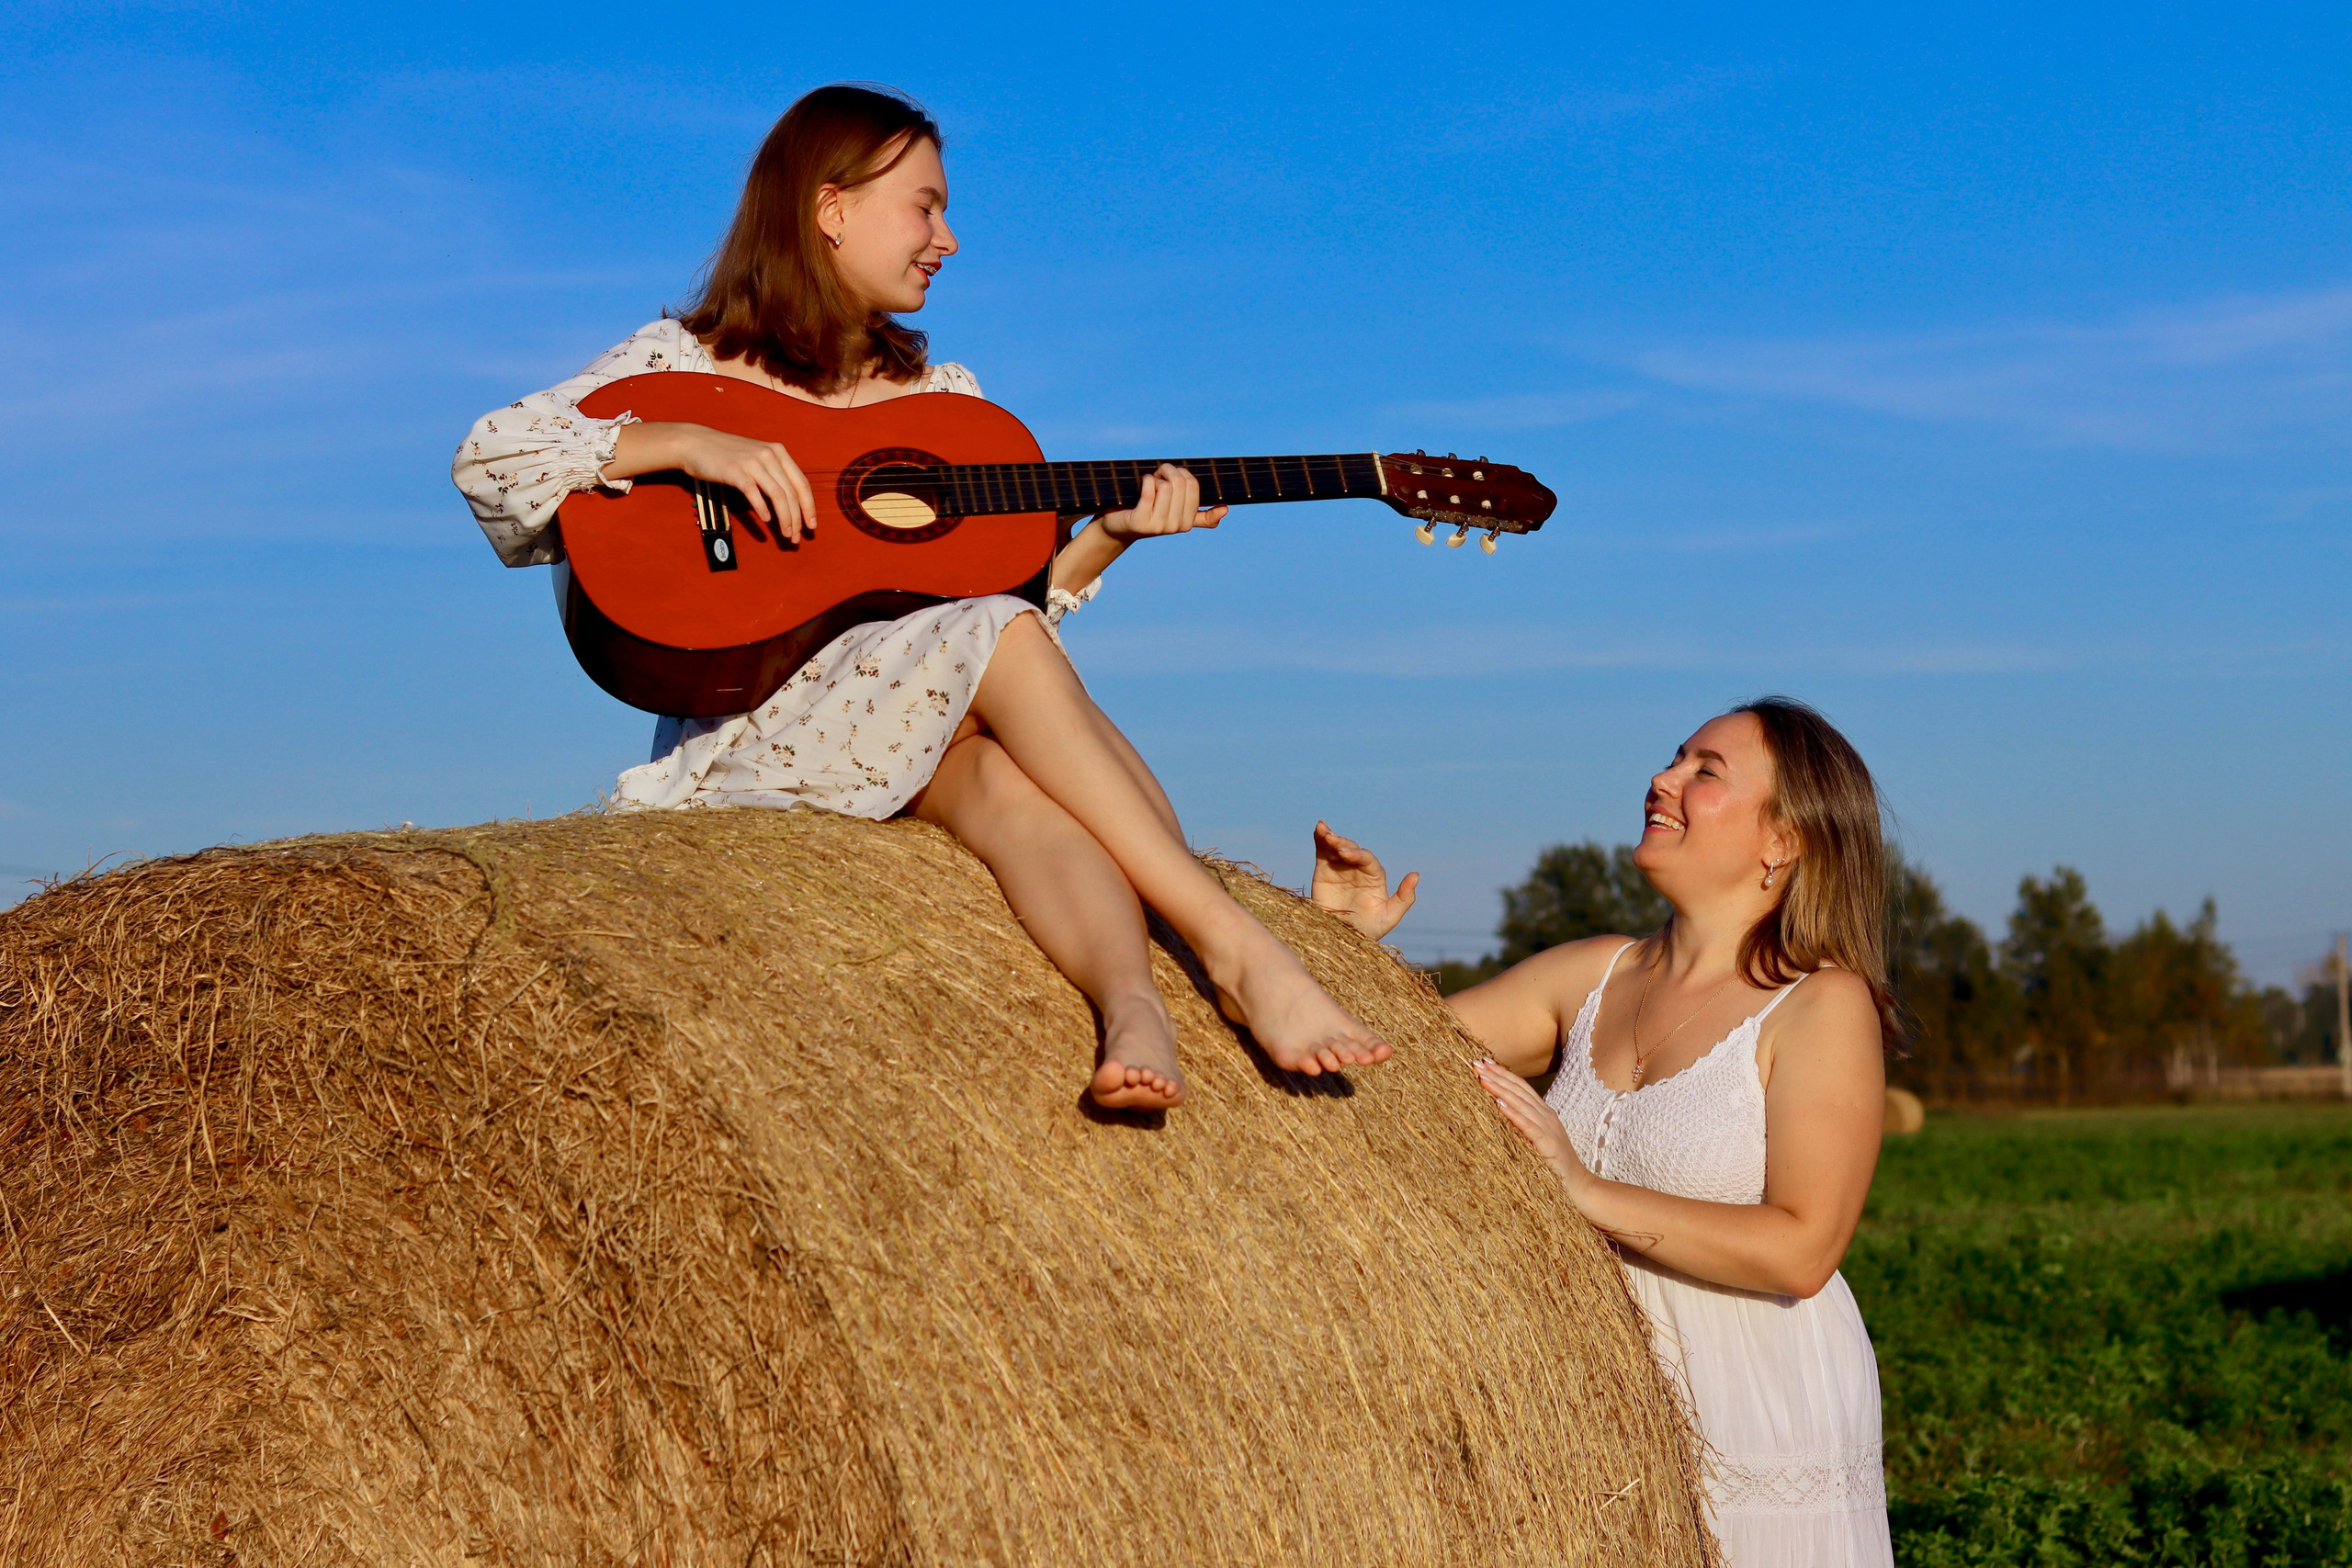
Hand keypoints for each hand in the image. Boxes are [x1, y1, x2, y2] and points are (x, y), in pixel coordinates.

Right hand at [616, 422, 818, 542]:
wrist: (695, 442)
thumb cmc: (726, 454)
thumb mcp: (756, 457)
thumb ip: (773, 474)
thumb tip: (788, 503)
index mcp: (778, 452)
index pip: (802, 483)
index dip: (809, 507)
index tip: (811, 526)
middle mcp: (769, 455)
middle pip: (792, 493)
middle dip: (797, 519)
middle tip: (796, 538)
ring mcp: (752, 462)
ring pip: (778, 495)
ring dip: (784, 519)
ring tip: (785, 534)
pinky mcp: (735, 471)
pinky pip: (754, 493)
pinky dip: (762, 509)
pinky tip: (766, 521)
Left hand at [1097, 464, 1226, 543]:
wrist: (1118, 526)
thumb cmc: (1148, 513)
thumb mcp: (1175, 513)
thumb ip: (1200, 514)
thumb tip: (1226, 509)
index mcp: (1187, 523)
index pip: (1193, 486)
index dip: (1180, 474)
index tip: (1170, 477)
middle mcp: (1174, 527)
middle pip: (1181, 483)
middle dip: (1167, 471)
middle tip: (1157, 476)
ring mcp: (1158, 526)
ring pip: (1166, 486)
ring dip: (1155, 477)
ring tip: (1148, 483)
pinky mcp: (1140, 522)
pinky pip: (1150, 490)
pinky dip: (1146, 480)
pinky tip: (1142, 484)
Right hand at [1310, 821, 1418, 939]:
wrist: (1339, 940)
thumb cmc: (1367, 931)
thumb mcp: (1388, 918)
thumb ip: (1404, 898)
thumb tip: (1416, 875)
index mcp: (1374, 877)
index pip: (1367, 859)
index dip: (1357, 854)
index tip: (1345, 854)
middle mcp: (1358, 868)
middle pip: (1351, 849)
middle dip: (1342, 843)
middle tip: (1332, 840)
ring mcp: (1341, 867)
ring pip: (1337, 847)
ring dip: (1330, 837)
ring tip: (1323, 830)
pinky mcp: (1324, 870)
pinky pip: (1323, 852)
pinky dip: (1320, 839)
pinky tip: (1318, 829)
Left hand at [1474, 1058, 1592, 1196]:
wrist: (1578, 1185)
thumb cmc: (1553, 1164)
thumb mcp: (1536, 1139)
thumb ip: (1522, 1124)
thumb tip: (1497, 1112)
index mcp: (1543, 1113)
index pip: (1521, 1087)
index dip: (1503, 1073)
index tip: (1484, 1062)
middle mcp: (1547, 1116)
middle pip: (1519, 1090)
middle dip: (1497, 1076)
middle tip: (1476, 1063)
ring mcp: (1549, 1129)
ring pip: (1521, 1103)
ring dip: (1501, 1090)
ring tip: (1483, 1078)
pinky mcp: (1548, 1144)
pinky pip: (1528, 1126)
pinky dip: (1513, 1114)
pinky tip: (1499, 1105)